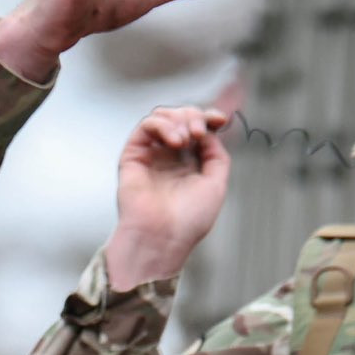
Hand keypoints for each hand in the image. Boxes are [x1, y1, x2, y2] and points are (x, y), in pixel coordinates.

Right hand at [105, 106, 231, 290]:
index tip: (220, 119)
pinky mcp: (133, 154)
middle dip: (194, 117)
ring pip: (163, 116)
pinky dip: (163, 124)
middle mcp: (170, 157)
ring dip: (179, 119)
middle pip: (181, 118)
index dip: (209, 118)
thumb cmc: (189, 219)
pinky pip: (146, 125)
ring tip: (187, 138)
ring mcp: (152, 154)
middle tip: (199, 132)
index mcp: (190, 164)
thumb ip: (216, 154)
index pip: (198, 129)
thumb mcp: (216, 184)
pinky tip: (175, 140)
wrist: (163, 237)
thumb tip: (210, 131)